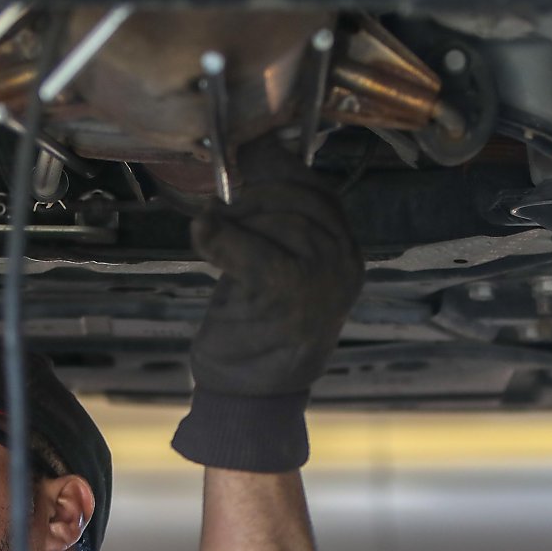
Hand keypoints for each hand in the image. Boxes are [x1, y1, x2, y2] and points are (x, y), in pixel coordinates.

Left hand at [172, 136, 362, 470]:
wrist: (253, 398)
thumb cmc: (258, 333)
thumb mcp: (277, 269)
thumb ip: (276, 222)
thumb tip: (258, 152)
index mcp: (347, 257)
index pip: (321, 192)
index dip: (281, 169)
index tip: (249, 156)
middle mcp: (343, 264)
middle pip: (298, 198)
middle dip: (253, 194)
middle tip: (223, 208)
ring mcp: (320, 278)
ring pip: (274, 218)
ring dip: (234, 218)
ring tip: (213, 231)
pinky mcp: (286, 291)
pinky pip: (247, 244)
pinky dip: (217, 235)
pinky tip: (203, 234)